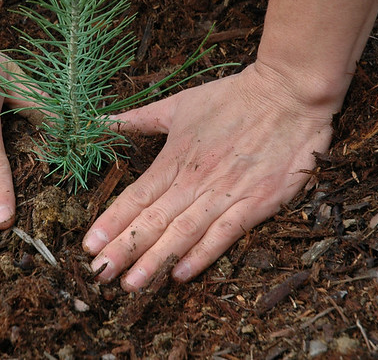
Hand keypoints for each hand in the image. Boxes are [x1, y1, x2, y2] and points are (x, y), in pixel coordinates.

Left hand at [82, 62, 337, 289]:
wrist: (289, 93)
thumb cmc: (232, 97)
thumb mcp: (179, 103)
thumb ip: (139, 118)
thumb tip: (101, 121)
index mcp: (175, 158)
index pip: (136, 196)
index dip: (111, 223)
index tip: (88, 246)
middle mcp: (195, 180)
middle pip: (153, 221)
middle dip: (124, 250)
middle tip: (99, 275)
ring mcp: (226, 193)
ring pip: (183, 233)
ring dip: (155, 260)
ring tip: (131, 284)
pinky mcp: (257, 203)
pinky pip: (225, 234)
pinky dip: (202, 255)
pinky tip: (180, 275)